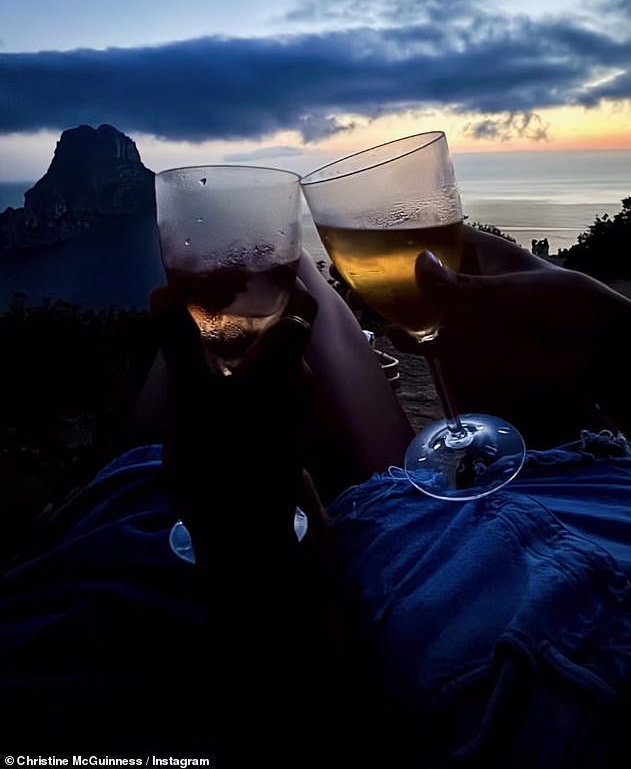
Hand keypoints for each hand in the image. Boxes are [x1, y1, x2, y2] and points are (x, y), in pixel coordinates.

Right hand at [151, 282, 317, 558]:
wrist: (245, 536)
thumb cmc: (223, 456)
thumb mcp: (191, 395)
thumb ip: (180, 342)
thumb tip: (163, 294)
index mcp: (287, 360)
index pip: (300, 301)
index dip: (282, 277)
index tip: (250, 263)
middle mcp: (298, 379)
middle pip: (287, 327)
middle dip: (255, 307)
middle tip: (213, 291)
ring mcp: (291, 410)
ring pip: (275, 358)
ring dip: (247, 341)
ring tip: (206, 330)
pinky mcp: (279, 434)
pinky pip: (266, 386)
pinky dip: (244, 371)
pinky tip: (213, 378)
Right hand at [388, 226, 630, 443]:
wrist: (594, 352)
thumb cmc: (558, 308)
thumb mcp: (504, 294)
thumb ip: (457, 288)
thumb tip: (417, 265)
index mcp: (486, 254)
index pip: (443, 234)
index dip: (414, 231)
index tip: (378, 232)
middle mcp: (476, 281)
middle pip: (430, 273)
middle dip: (399, 275)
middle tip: (364, 275)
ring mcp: (475, 314)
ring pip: (431, 307)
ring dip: (405, 309)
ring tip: (372, 306)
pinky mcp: (476, 346)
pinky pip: (441, 339)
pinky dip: (419, 339)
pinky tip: (397, 337)